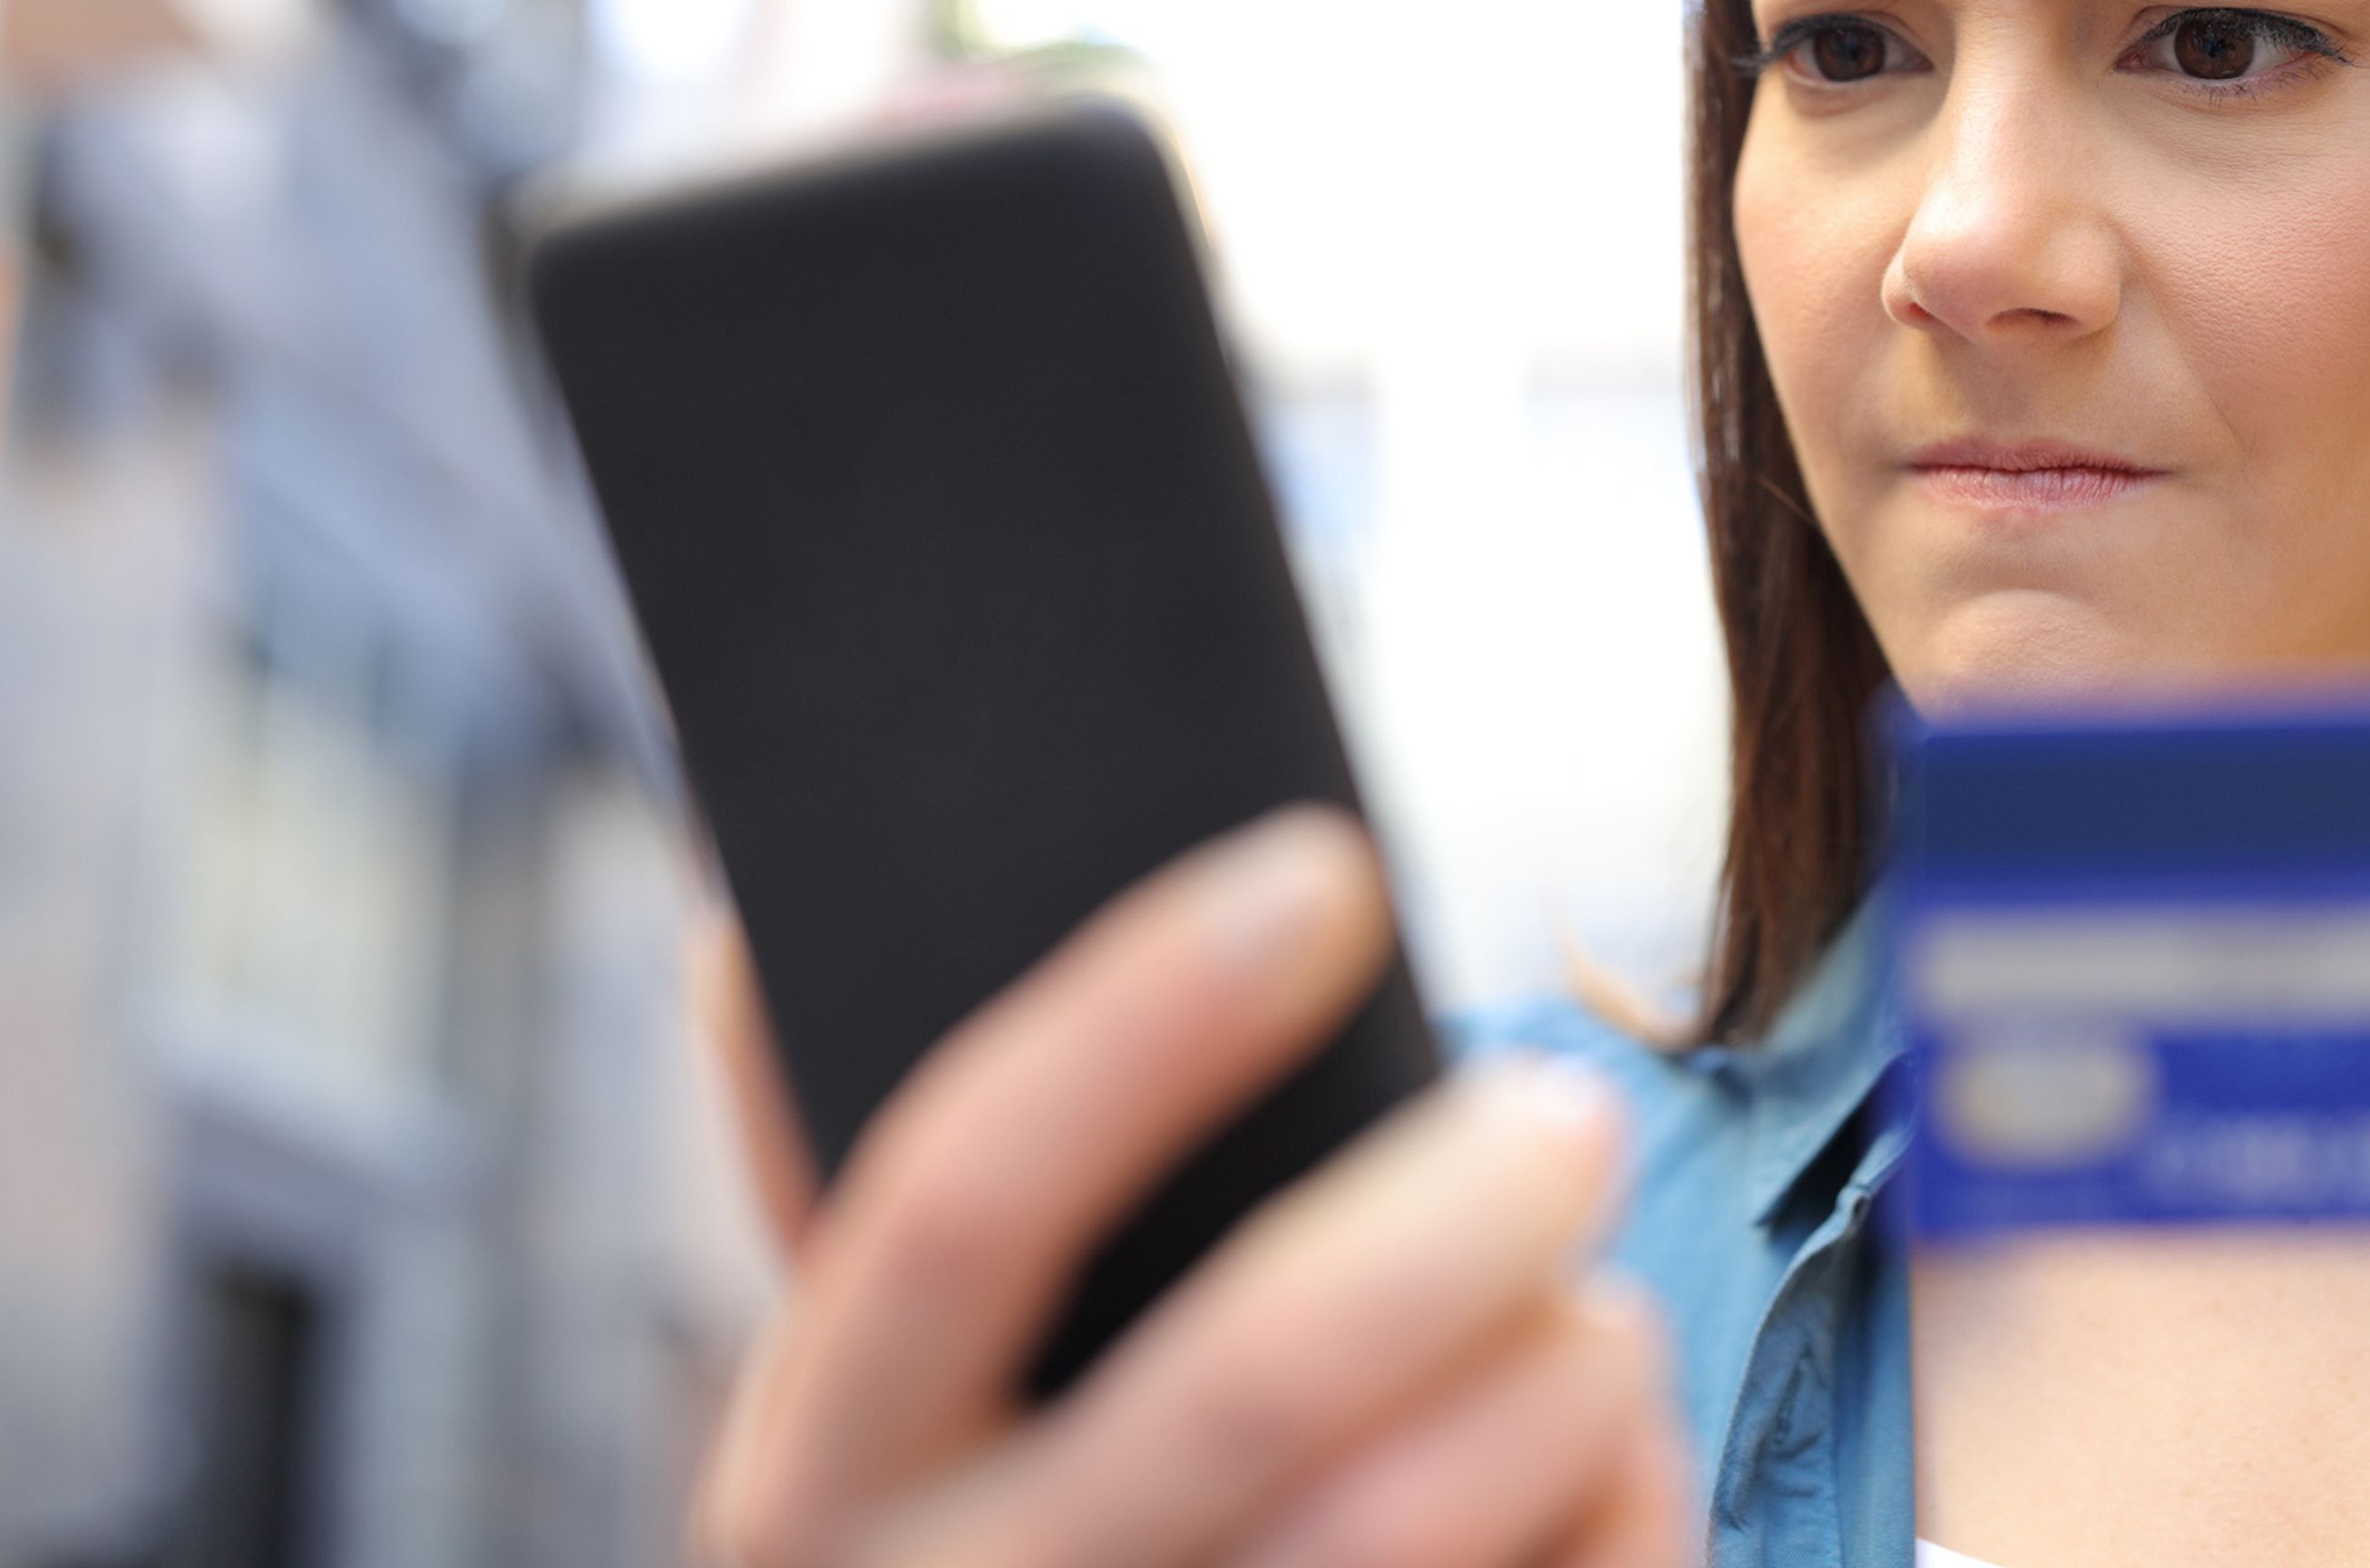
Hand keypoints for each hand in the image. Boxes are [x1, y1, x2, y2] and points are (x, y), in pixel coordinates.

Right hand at [684, 807, 1690, 1567]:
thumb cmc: (989, 1556)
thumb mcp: (871, 1423)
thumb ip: (849, 1205)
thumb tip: (746, 927)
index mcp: (818, 1477)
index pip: (954, 1202)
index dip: (1141, 1016)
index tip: (1329, 870)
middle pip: (1242, 1384)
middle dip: (1450, 1221)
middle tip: (1572, 1118)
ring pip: (1396, 1531)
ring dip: (1557, 1385)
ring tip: (1605, 1311)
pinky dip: (1616, 1523)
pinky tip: (1623, 1463)